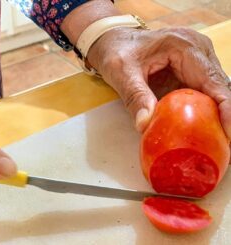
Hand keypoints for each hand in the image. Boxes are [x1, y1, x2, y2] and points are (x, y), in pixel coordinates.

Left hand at [87, 27, 230, 137]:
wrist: (113, 42)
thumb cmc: (117, 52)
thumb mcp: (122, 74)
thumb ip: (135, 97)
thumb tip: (145, 125)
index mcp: (184, 46)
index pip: (214, 80)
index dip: (227, 107)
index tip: (228, 131)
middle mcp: (197, 50)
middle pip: (219, 87)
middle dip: (223, 115)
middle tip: (221, 142)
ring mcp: (196, 59)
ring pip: (213, 91)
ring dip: (214, 115)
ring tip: (213, 138)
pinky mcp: (190, 69)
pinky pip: (202, 91)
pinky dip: (202, 110)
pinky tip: (198, 127)